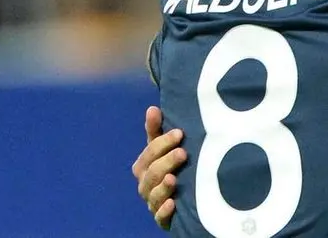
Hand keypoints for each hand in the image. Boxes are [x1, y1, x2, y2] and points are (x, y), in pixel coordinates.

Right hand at [130, 106, 186, 229]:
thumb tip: (152, 108)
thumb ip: (157, 131)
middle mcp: (146, 185)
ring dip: (163, 186)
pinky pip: (160, 217)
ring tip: (174, 178)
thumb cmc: (171, 167)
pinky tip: (173, 204)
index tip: (180, 133)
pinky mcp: (163, 219)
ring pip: (154, 194)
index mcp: (144, 166)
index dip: (162, 142)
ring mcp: (153, 202)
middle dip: (165, 162)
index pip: (149, 153)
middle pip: (152, 173)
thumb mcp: (165, 148)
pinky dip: (165, 211)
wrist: (182, 199)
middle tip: (183, 152)